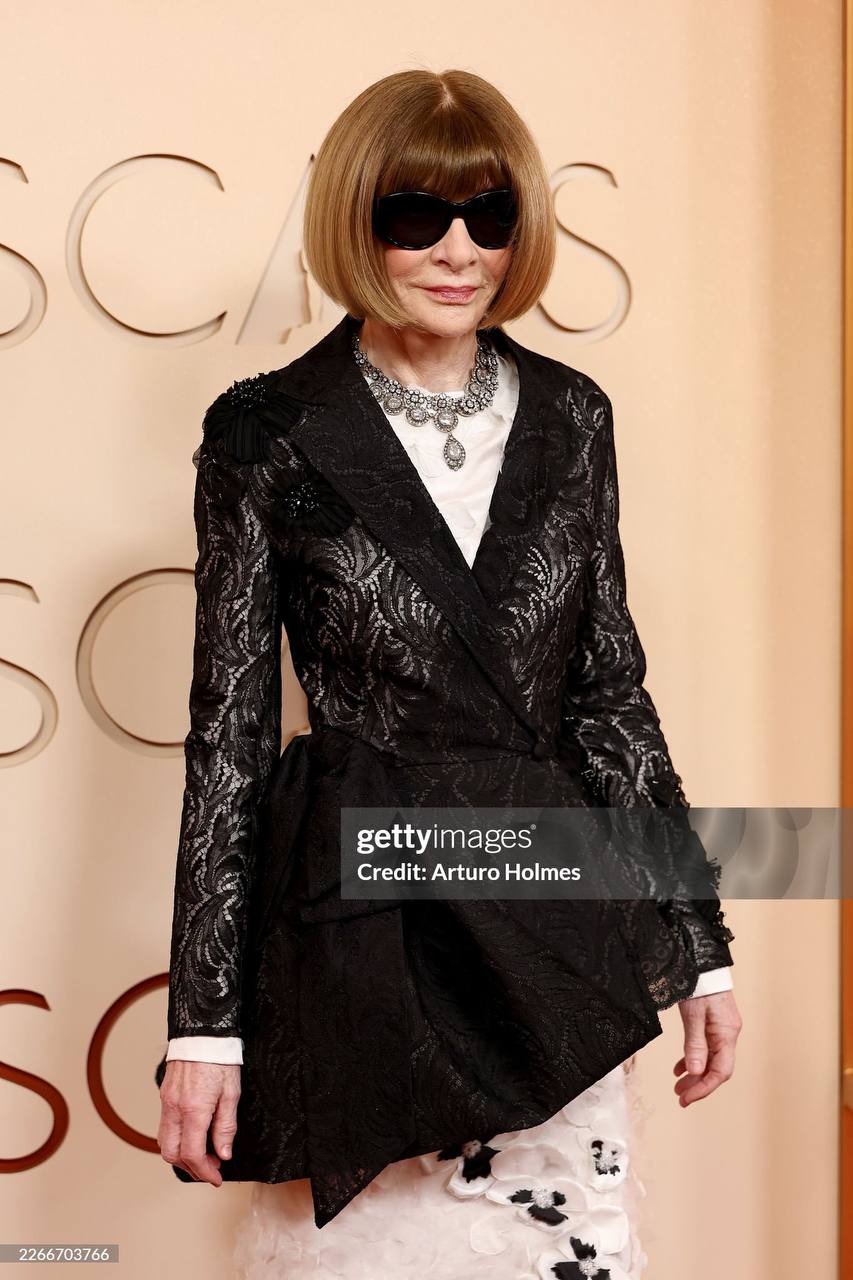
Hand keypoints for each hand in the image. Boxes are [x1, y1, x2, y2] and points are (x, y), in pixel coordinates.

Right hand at [157, 1060, 240, 1183]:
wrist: (203, 1032)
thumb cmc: (221, 1058)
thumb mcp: (232, 1093)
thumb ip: (226, 1126)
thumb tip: (223, 1154)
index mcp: (194, 1109)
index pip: (192, 1154)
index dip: (204, 1172)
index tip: (216, 1178)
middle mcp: (174, 1109)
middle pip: (172, 1154)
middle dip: (191, 1168)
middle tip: (211, 1168)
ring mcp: (166, 1102)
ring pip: (164, 1143)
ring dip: (182, 1156)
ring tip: (204, 1154)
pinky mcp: (164, 1096)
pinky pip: (164, 1127)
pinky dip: (176, 1140)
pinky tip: (193, 1136)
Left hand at [673, 989, 741, 1106]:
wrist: (702, 961)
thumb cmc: (699, 984)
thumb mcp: (693, 1015)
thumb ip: (695, 1044)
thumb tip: (696, 1072)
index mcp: (727, 1034)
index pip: (720, 1071)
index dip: (703, 1088)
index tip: (686, 1098)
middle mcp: (728, 1034)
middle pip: (716, 1068)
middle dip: (698, 1085)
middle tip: (679, 1096)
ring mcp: (722, 1029)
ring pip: (710, 1060)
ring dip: (695, 1074)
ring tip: (677, 1085)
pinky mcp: (714, 1023)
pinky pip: (706, 1048)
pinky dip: (693, 1059)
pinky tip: (680, 1067)